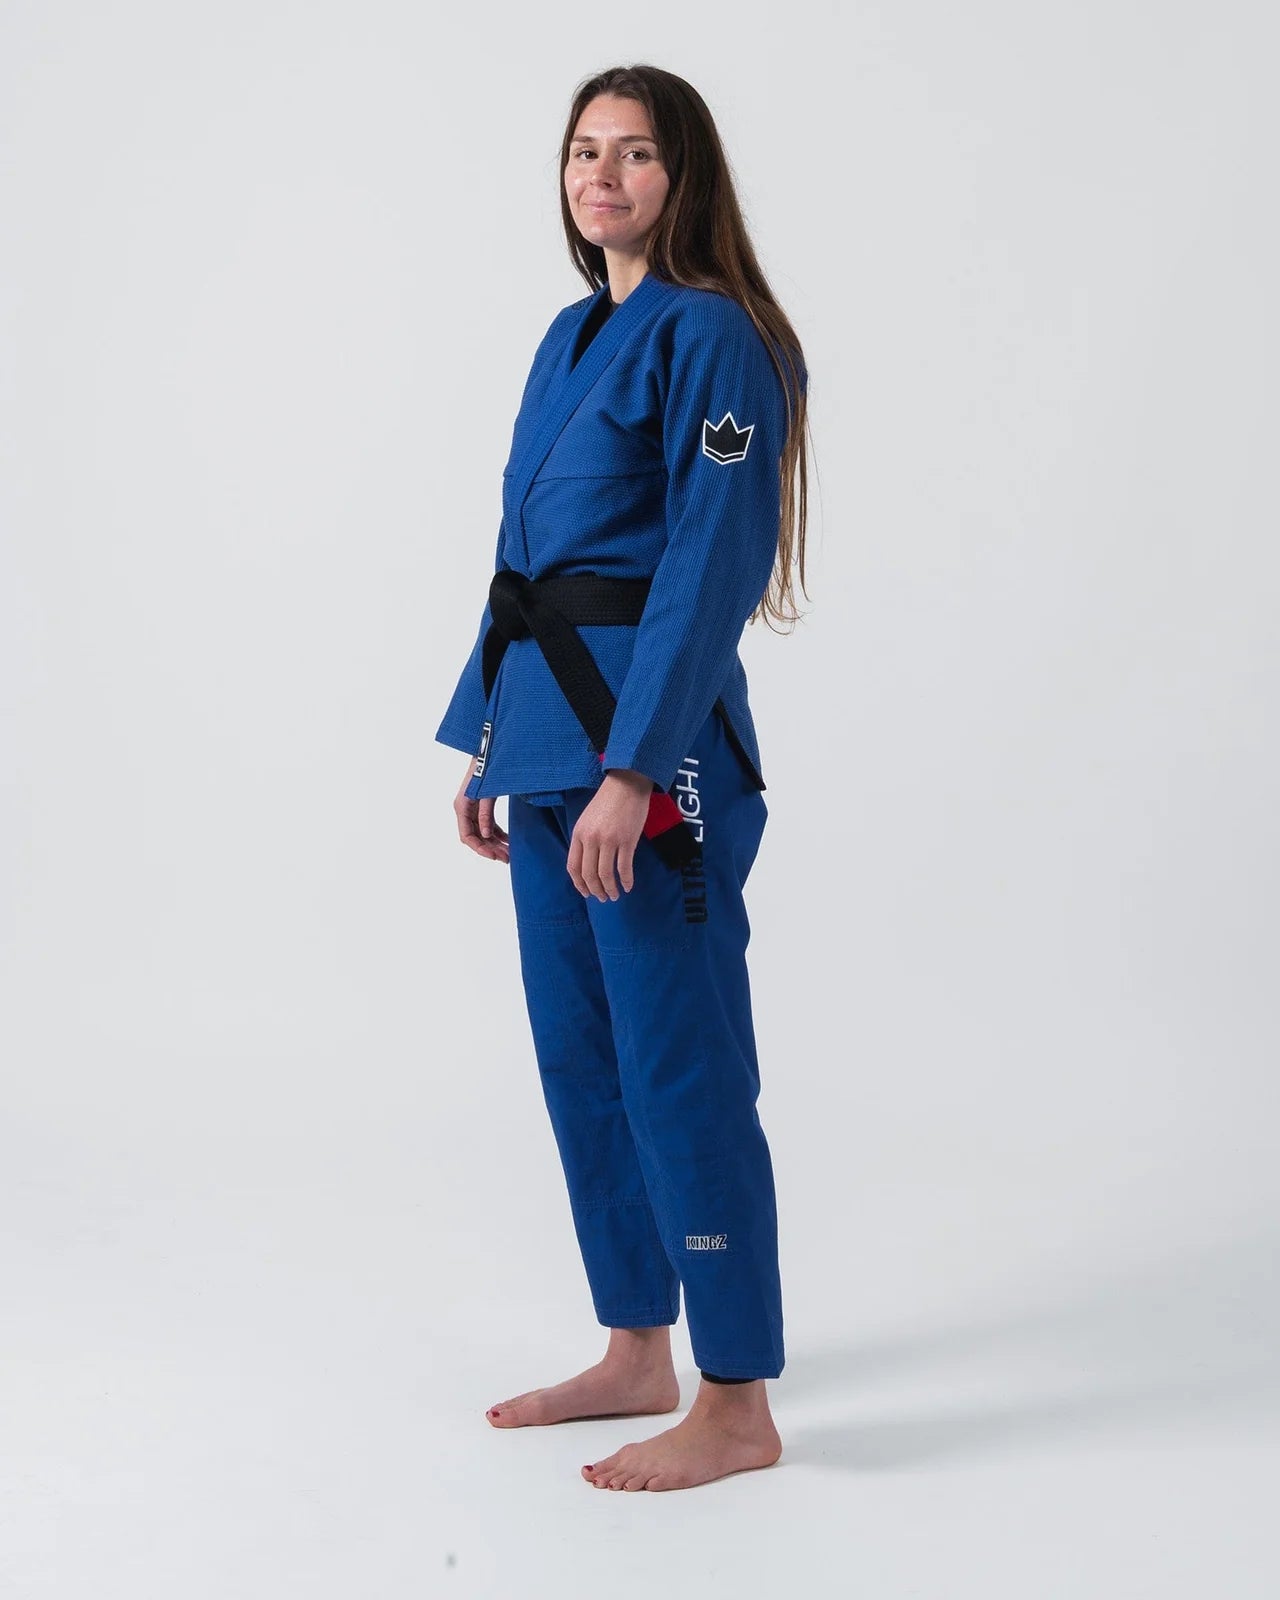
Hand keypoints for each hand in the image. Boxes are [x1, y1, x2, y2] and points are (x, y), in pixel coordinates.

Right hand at [454, 757, 508, 863]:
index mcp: (462, 806)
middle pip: (476, 837)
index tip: (494, 857)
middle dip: (490, 849)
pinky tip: (509, 840)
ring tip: (510, 853)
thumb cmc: (487, 767)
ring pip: (483, 833)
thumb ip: (485, 813)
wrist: (490, 749)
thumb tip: (485, 835)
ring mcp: (474, 808)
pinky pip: (489, 825)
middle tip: (507, 858)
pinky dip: (498, 834)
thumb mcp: (487, 791)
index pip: (467, 836)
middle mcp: (465, 809)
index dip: (480, 849)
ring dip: (495, 844)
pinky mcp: (482, 805)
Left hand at [567, 769, 652, 899]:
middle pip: (589, 874)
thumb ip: (585, 839)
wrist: (627, 783)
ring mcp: (609, 840)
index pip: (573, 867)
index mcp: (578, 834)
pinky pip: (624, 867)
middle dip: (596, 891)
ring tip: (615, 895)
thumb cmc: (608, 800)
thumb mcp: (587, 819)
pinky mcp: (627, 840)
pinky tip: (629, 886)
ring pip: (606, 874)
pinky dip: (627, 880)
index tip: (586, 893)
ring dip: (611, 889)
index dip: (579, 884)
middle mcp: (591, 839)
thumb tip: (587, 864)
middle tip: (603, 898)